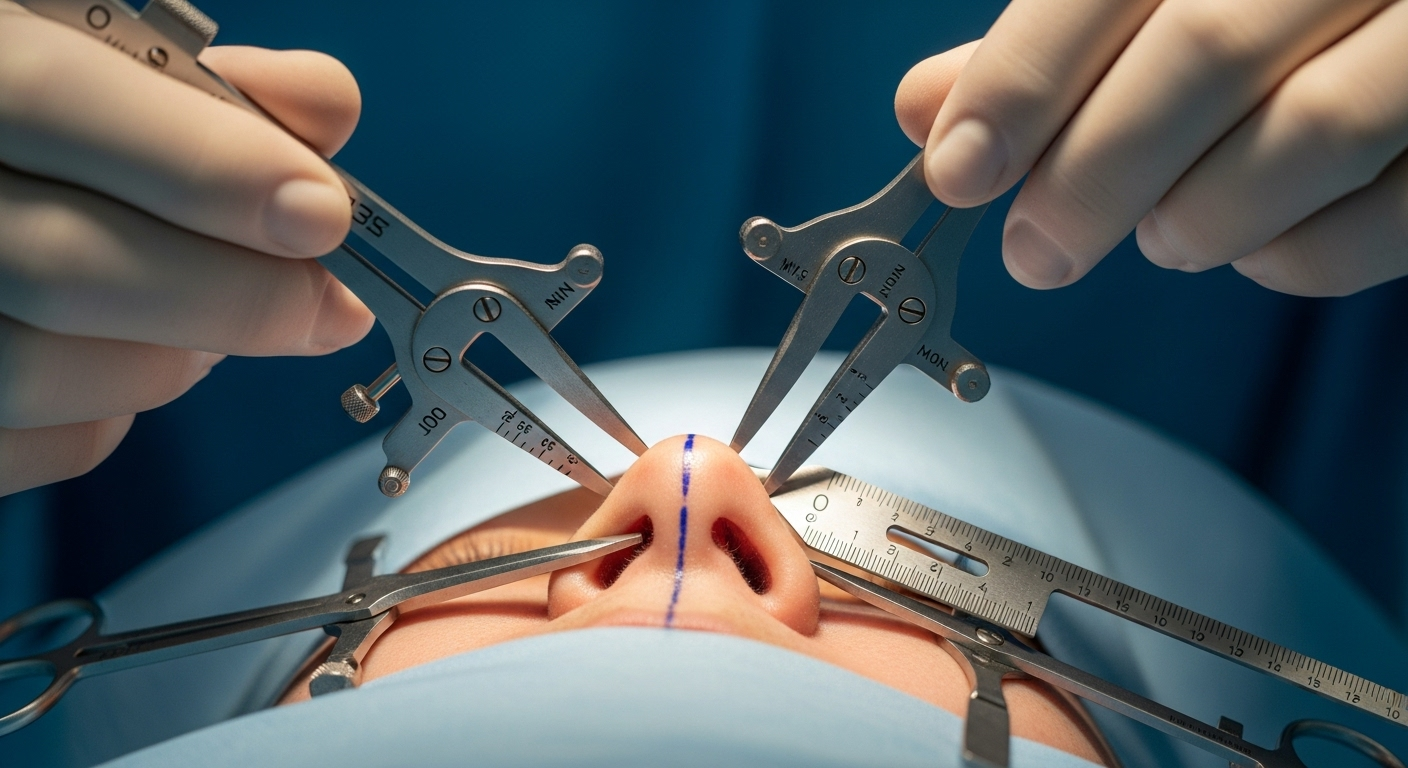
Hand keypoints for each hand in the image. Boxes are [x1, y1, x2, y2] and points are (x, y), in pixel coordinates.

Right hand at [0, 1, 372, 495]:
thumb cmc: (57, 143)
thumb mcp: (115, 71)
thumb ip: (218, 89)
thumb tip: (324, 110)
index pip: (56, 98)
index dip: (207, 164)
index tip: (322, 214)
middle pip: (65, 265)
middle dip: (238, 295)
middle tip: (330, 304)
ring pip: (55, 371)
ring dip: (182, 354)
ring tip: (218, 312)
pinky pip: (54, 441)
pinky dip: (122, 407)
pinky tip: (135, 350)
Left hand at [896, 0, 1407, 296]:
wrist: (1399, 20)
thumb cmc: (1273, 12)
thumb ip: (1056, 46)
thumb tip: (929, 109)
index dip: (1022, 79)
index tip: (958, 167)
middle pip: (1204, 54)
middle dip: (1090, 177)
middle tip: (1037, 249)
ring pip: (1307, 134)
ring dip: (1196, 217)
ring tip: (1159, 234)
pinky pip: (1388, 216)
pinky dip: (1292, 256)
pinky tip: (1253, 241)